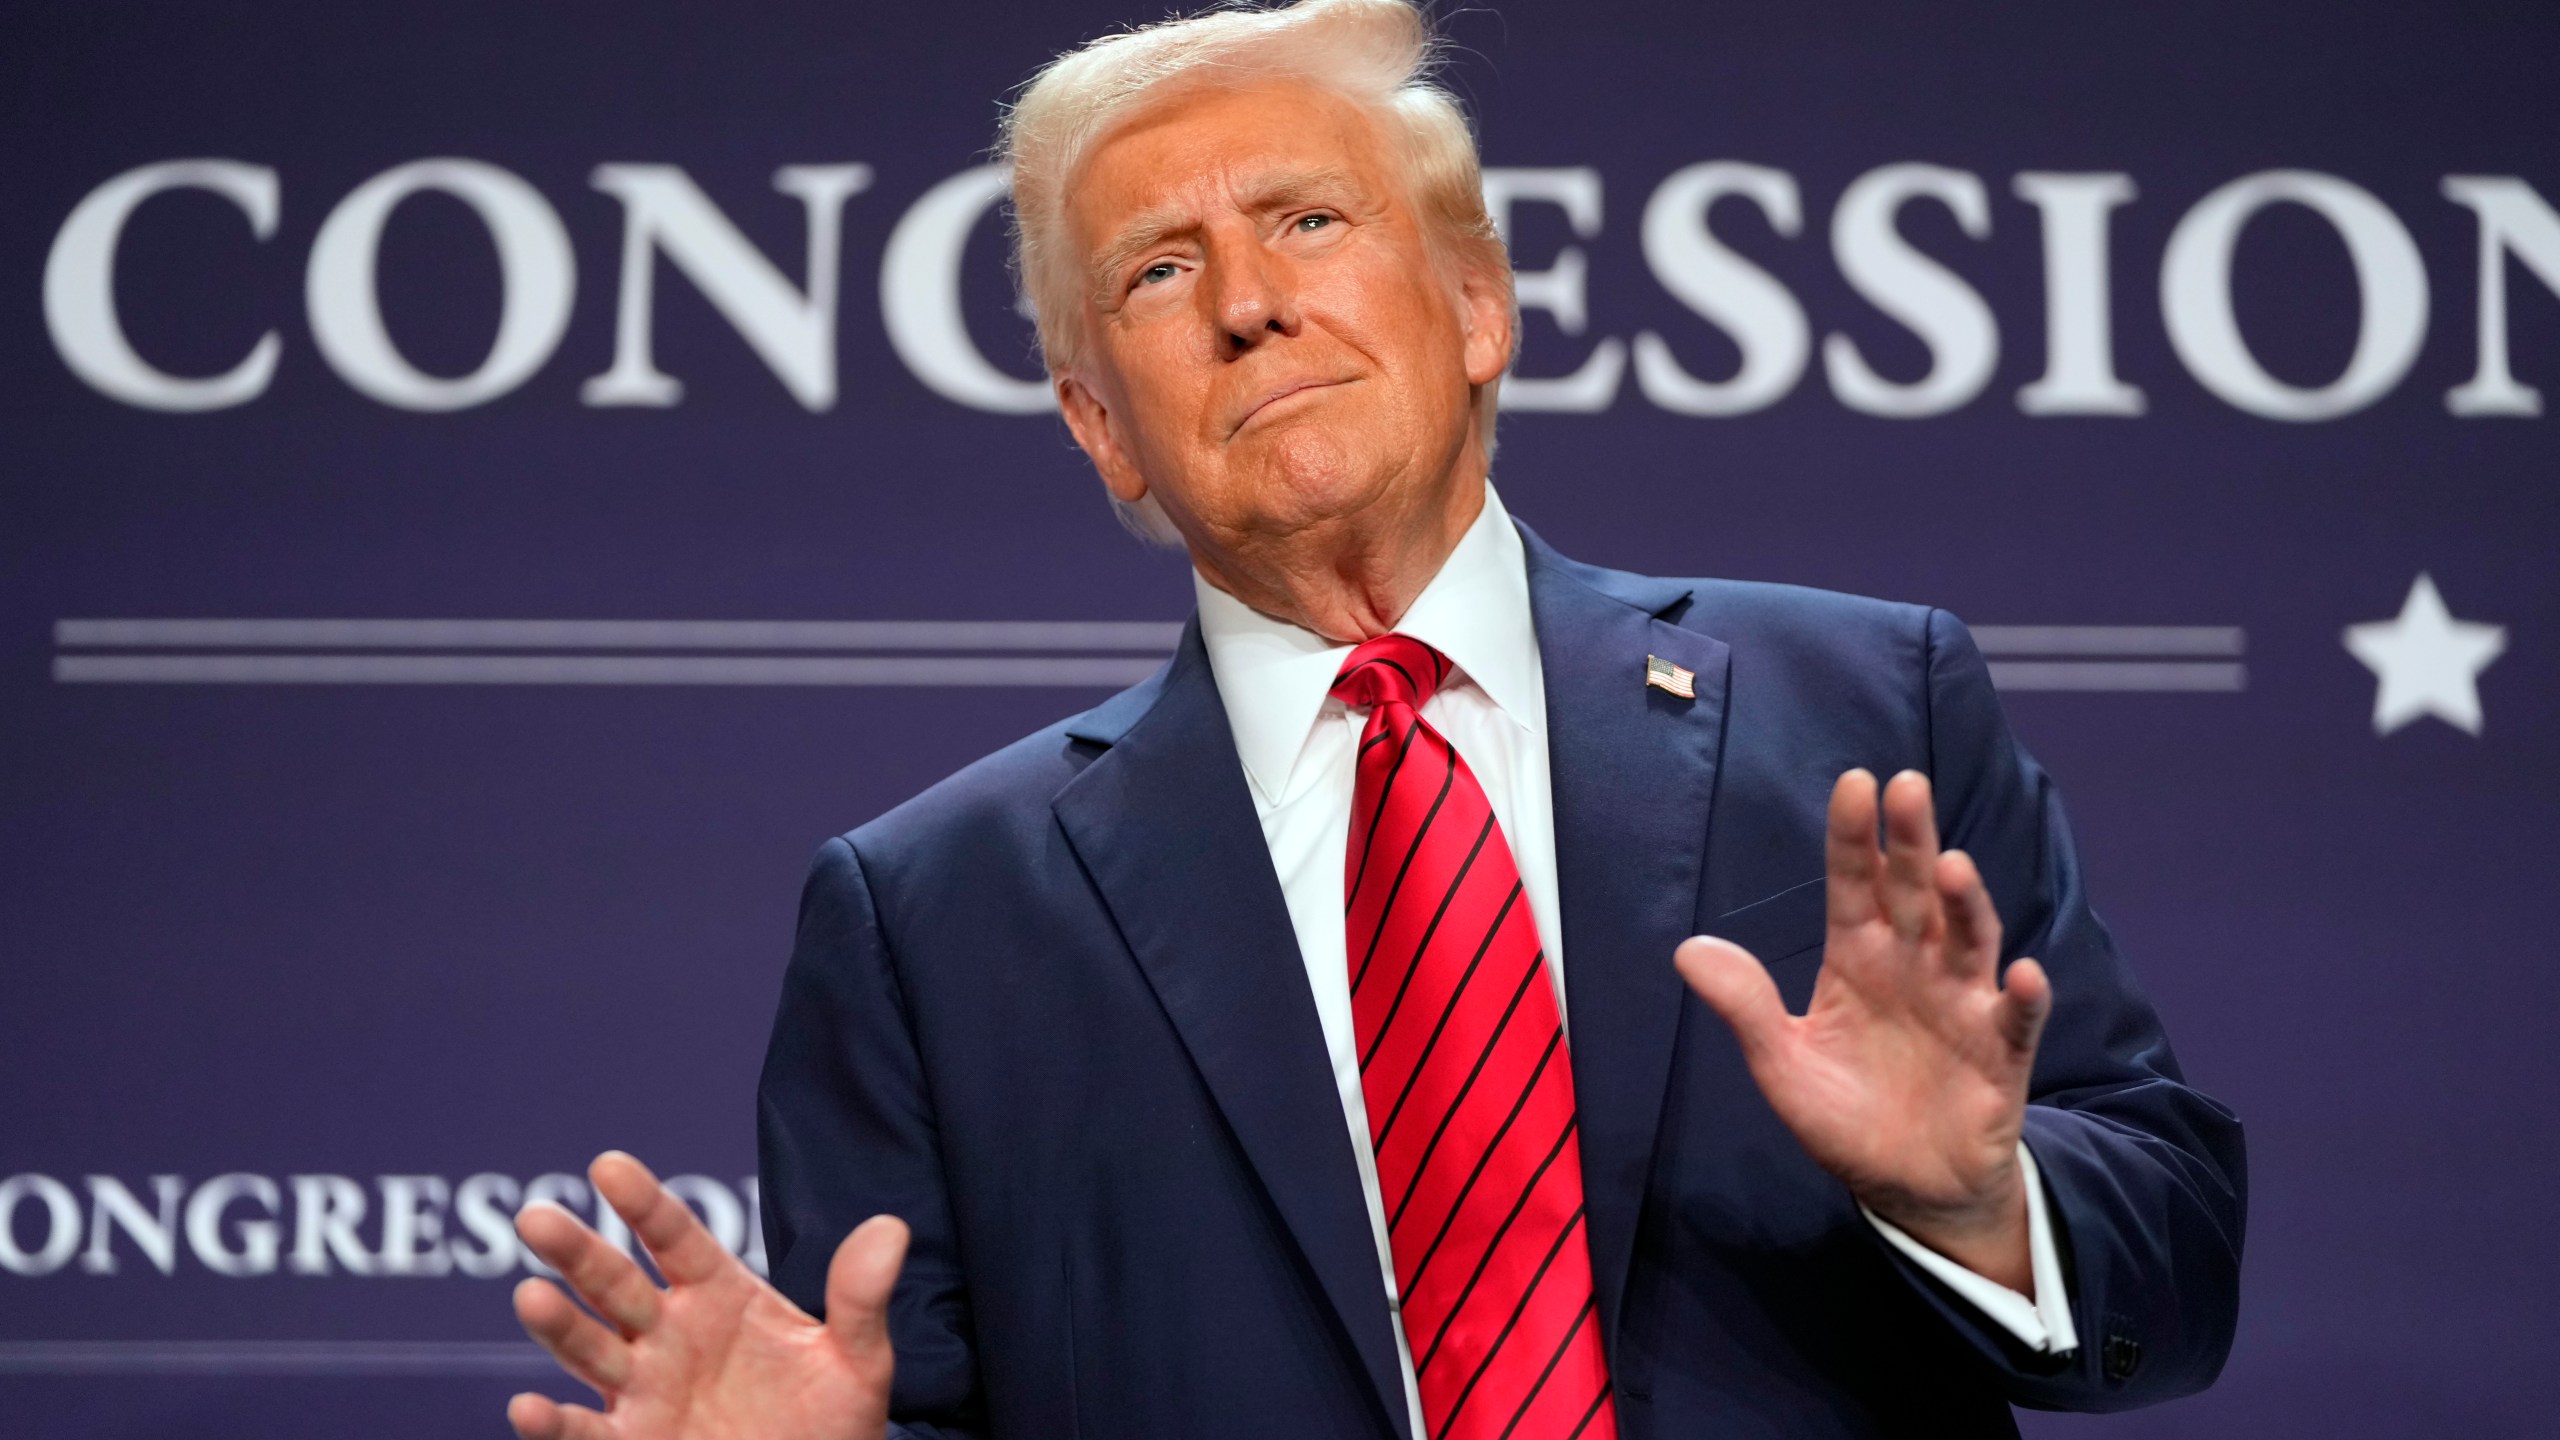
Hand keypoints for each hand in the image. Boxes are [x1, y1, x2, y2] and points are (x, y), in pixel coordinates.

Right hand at [508, 1151, 908, 1439]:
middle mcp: (670, 1335)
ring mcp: (646, 1390)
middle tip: (536, 1216)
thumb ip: (860, 1298)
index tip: (608, 1165)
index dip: (644, 1204)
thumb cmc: (834, 1423)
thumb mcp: (858, 1361)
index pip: (676, 1239)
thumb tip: (891, 1227)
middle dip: (577, 1252)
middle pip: (615, 1285)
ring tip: (531, 1297)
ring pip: (589, 1350)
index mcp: (721, 1296)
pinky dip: (553, 1424)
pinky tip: (529, 1409)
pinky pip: (584, 1433)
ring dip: (558, 1326)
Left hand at [1674, 769, 2051, 1290]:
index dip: (1853, 839)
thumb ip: (1747, 1008)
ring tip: (1952, 867)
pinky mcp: (2001, 1053)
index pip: (1853, 887)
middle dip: (1911, 841)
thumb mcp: (1784, 1067)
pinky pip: (2016, 1020)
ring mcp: (1962, 1004)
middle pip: (1914, 893)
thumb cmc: (1846, 1118)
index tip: (1854, 784)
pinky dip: (2023, 997)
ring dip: (1965, 904)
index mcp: (1858, 960)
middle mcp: (1913, 967)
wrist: (1908, 1189)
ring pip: (1968, 939)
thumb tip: (1687, 949)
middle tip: (1908, 786)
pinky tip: (2021, 973)